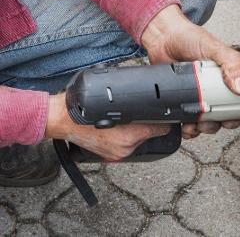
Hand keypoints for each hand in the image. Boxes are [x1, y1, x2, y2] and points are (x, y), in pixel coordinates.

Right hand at [45, 93, 170, 160]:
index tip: (167, 113)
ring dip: (137, 131)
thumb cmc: (85, 106)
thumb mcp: (112, 95)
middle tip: (144, 113)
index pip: (161, 129)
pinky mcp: (112, 157)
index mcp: (130, 134)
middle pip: (150, 133)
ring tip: (126, 120)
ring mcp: (119, 154)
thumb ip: (133, 98)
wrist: (62, 119)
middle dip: (149, 124)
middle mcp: (127, 147)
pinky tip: (119, 129)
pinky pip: (127, 146)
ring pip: (139, 140)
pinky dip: (126, 138)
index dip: (165, 120)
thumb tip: (150, 94)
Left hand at [141, 4, 239, 137]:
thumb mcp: (215, 48)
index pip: (239, 103)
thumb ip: (232, 64)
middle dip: (217, 125)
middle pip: (222, 117)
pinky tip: (183, 124)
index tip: (232, 120)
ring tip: (194, 125)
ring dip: (201, 129)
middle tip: (210, 122)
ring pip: (204, 122)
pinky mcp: (180, 101)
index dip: (238, 115)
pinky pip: (184, 120)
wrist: (162, 37)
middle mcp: (213, 90)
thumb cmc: (189, 38)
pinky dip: (185, 127)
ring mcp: (196, 97)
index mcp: (226, 79)